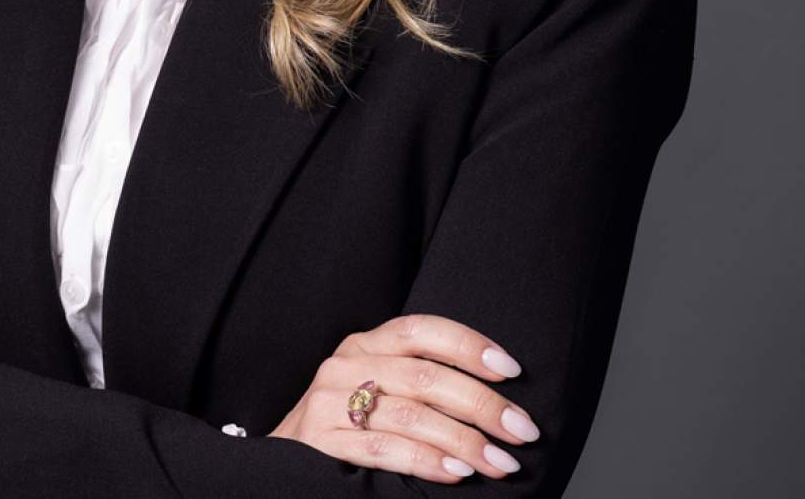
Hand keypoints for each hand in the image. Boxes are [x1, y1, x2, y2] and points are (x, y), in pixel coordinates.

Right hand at [266, 313, 538, 483]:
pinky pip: (383, 449)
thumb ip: (418, 380)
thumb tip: (495, 393)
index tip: (512, 369)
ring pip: (410, 414)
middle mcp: (347, 364)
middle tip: (522, 429)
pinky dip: (425, 461)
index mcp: (365, 343)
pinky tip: (457, 473)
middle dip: (481, 403)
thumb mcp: (376, 388)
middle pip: (425, 375)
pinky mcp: (321, 440)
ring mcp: (330, 401)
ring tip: (501, 461)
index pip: (422, 330)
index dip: (469, 345)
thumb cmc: (346, 425)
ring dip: (464, 440)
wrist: (282, 464)